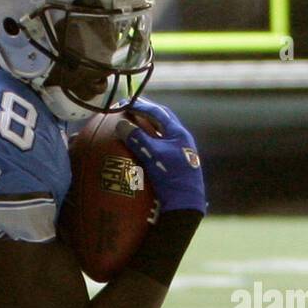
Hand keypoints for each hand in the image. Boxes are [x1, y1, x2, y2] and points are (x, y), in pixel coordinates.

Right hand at [114, 98, 205, 214]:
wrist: (186, 203)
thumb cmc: (171, 176)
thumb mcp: (152, 155)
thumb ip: (137, 138)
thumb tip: (121, 124)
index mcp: (179, 133)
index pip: (158, 112)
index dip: (141, 106)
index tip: (125, 104)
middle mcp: (181, 139)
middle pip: (163, 120)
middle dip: (146, 113)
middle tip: (130, 110)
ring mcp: (180, 152)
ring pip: (163, 133)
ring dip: (149, 127)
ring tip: (134, 125)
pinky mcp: (177, 164)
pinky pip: (161, 146)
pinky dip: (150, 142)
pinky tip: (142, 147)